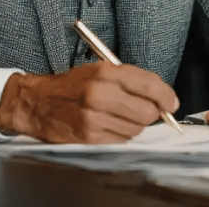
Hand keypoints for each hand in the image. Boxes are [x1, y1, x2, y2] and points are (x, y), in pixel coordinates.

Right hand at [0, 61, 178, 143]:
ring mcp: (93, 117)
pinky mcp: (89, 136)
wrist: (37, 103)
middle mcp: (99, 94)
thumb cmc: (71, 85)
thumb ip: (131, 79)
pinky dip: (121, 134)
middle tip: (146, 110)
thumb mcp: (99, 69)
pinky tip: (109, 124)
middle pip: (147, 111)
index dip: (166, 96)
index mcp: (104, 72)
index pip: (148, 85)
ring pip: (136, 128)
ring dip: (135, 124)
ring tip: (119, 115)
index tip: (171, 103)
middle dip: (152, 113)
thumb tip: (161, 95)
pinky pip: (121, 139)